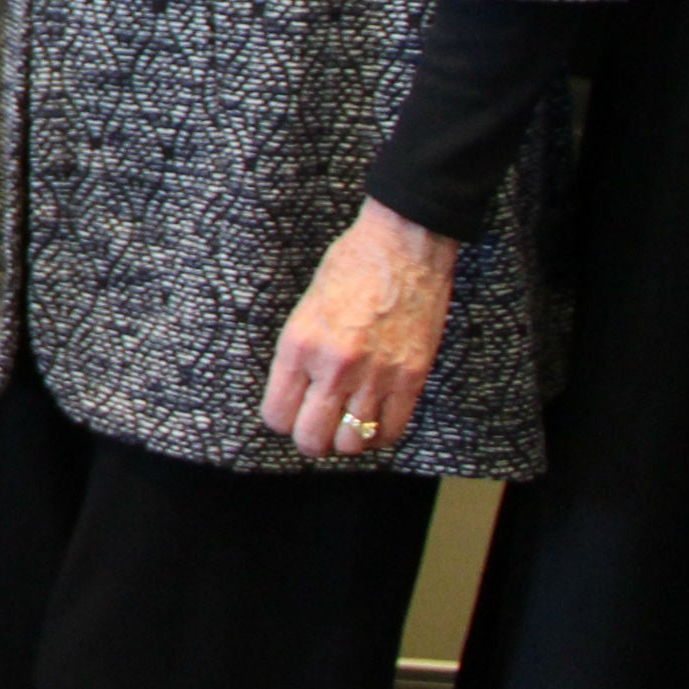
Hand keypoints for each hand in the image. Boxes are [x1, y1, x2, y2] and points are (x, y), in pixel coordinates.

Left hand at [261, 198, 457, 457]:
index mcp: (298, 345)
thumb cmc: (352, 265)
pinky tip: (376, 420)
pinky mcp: (411, 378)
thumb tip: (298, 392)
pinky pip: (392, 430)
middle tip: (317, 427)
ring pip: (352, 442)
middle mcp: (333, 366)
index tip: (290, 414)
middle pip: (311, 438)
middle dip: (310, 439)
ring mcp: (374, 375)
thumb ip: (300, 353)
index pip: (277, 414)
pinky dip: (381, 434)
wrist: (403, 245)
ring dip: (347, 439)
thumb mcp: (305, 307)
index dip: (281, 420)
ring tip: (347, 423)